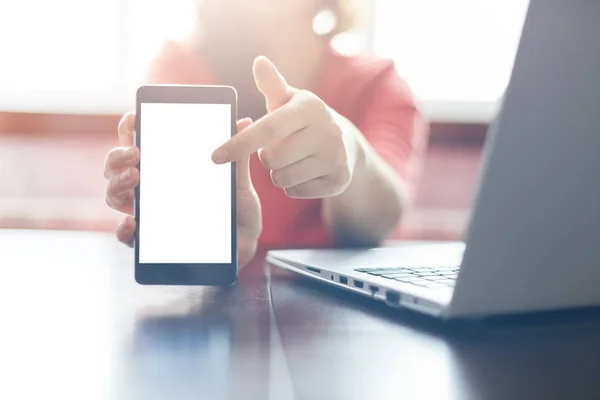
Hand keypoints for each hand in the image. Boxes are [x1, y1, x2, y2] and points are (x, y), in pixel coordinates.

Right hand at [104, 113, 261, 266]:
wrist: (245, 241)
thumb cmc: (236, 206)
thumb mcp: (238, 179)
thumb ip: (236, 154)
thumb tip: (243, 121)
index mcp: (167, 165)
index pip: (138, 141)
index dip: (129, 128)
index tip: (134, 118)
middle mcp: (151, 186)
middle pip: (116, 166)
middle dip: (118, 156)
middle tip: (134, 155)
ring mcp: (148, 211)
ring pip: (114, 195)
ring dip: (117, 185)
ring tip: (134, 179)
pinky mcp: (151, 239)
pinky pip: (127, 236)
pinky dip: (124, 230)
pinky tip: (132, 223)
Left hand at [211, 56, 360, 198]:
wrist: (345, 144)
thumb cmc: (303, 119)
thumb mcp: (288, 100)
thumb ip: (271, 84)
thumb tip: (259, 62)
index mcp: (309, 108)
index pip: (268, 129)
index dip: (239, 144)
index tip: (215, 156)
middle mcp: (327, 131)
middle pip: (272, 159)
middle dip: (265, 158)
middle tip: (276, 148)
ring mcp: (336, 157)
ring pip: (283, 179)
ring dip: (278, 173)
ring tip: (291, 160)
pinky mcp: (340, 179)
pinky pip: (296, 192)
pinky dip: (293, 186)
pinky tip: (304, 172)